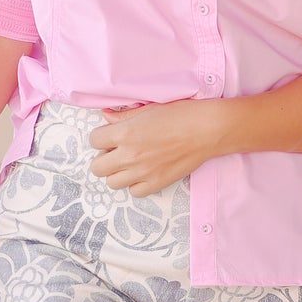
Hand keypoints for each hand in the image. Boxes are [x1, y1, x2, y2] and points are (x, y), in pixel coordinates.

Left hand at [87, 98, 223, 196]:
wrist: (207, 129)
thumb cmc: (181, 114)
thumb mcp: (149, 108)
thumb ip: (124, 116)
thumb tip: (106, 117)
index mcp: (125, 133)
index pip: (94, 141)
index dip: (101, 138)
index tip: (110, 137)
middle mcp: (130, 155)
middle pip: (97, 167)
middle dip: (103, 158)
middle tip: (115, 152)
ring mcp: (143, 172)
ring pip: (112, 183)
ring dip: (117, 173)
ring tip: (129, 164)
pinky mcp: (157, 183)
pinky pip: (134, 192)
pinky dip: (135, 184)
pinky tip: (143, 173)